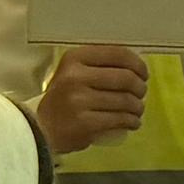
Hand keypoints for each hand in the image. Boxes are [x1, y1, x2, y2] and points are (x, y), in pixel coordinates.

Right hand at [33, 45, 150, 154]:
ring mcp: (80, 100)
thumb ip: (98, 65)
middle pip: (126, 78)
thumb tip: (136, 66)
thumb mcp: (73, 73)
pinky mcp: (85, 123)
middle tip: (140, 94)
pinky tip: (133, 122)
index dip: (138, 64)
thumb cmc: (63, 99)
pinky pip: (120, 119)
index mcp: (75, 59)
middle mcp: (76, 77)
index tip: (143, 74)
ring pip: (125, 101)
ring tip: (137, 110)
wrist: (40, 129)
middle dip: (140, 88)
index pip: (118, 54)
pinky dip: (132, 121)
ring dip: (138, 107)